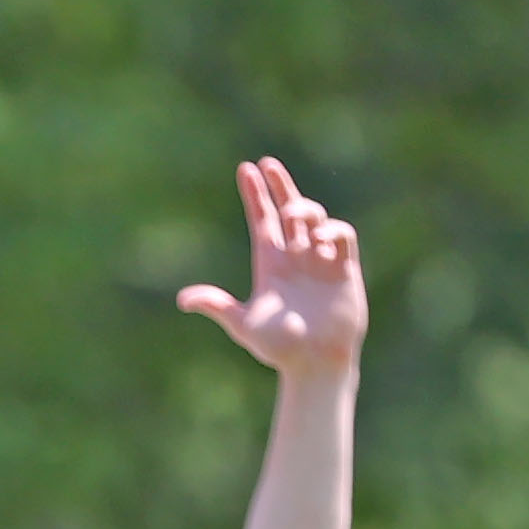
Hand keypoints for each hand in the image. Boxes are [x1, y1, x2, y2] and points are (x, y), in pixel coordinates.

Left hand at [179, 158, 365, 380]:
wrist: (314, 364)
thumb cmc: (279, 348)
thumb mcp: (243, 325)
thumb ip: (217, 306)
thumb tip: (183, 300)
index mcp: (270, 264)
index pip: (262, 220)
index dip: (255, 195)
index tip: (246, 169)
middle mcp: (295, 257)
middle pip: (288, 210)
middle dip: (279, 185)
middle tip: (267, 164)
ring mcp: (320, 261)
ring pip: (314, 218)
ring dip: (305, 208)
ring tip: (297, 217)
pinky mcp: (345, 270)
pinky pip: (342, 236)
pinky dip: (333, 230)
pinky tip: (319, 239)